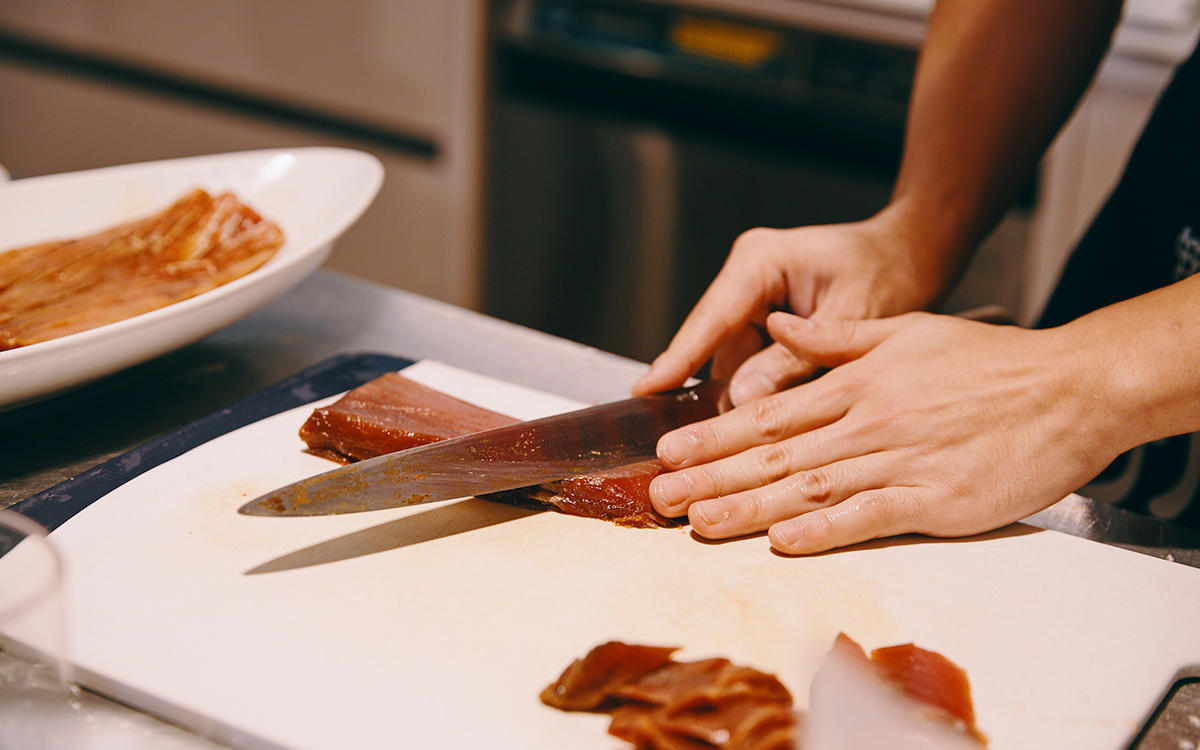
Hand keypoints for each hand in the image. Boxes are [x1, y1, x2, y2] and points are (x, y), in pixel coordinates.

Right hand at [631, 215, 943, 405]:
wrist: (916, 251)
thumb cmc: (893, 270)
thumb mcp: (851, 318)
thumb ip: (797, 359)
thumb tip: (742, 400)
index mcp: (760, 262)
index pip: (710, 318)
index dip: (677, 358)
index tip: (646, 390)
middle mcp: (748, 276)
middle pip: (710, 340)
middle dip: (696, 384)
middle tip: (677, 435)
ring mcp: (754, 298)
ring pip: (727, 355)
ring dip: (728, 392)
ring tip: (710, 441)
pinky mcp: (766, 319)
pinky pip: (748, 359)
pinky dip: (753, 388)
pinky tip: (747, 426)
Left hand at [648, 311, 1125, 554]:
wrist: (1069, 388)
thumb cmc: (991, 362)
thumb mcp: (907, 331)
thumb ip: (835, 340)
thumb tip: (778, 329)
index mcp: (857, 384)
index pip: (769, 414)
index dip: (714, 435)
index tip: (669, 451)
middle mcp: (867, 422)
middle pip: (773, 454)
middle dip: (710, 476)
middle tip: (659, 495)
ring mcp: (899, 461)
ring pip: (808, 486)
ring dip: (748, 506)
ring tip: (697, 522)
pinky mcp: (935, 499)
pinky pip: (869, 515)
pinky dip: (825, 528)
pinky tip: (783, 540)